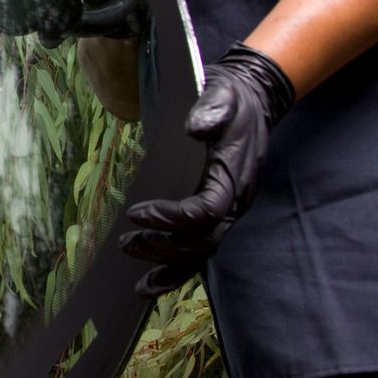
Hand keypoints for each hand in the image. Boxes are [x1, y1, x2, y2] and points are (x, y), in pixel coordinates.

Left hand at [119, 43, 295, 296]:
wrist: (252, 101)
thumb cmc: (232, 99)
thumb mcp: (223, 93)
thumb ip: (212, 108)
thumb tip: (194, 126)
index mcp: (233, 177)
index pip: (206, 211)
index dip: (172, 218)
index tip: (135, 212)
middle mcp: (234, 201)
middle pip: (201, 240)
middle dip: (162, 245)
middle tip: (125, 241)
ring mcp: (227, 209)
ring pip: (200, 252)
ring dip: (164, 260)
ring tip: (128, 251)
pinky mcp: (217, 212)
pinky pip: (199, 251)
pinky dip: (173, 272)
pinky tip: (147, 285)